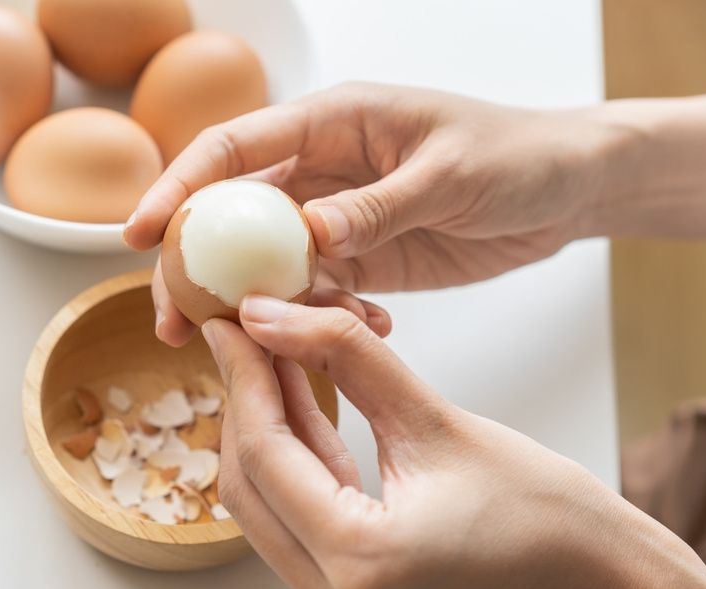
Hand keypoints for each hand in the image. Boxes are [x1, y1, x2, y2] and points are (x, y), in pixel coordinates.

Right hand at [124, 82, 607, 345]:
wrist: (567, 188)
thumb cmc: (516, 155)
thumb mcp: (449, 174)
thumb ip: (378, 205)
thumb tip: (307, 236)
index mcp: (333, 124)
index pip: (235, 150)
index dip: (179, 188)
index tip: (138, 234)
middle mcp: (324, 170)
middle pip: (234, 217)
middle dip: (196, 266)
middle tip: (171, 322)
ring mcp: (340, 218)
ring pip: (270, 263)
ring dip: (253, 306)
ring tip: (245, 349)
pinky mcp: (366, 259)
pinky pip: (321, 292)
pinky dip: (322, 319)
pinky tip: (353, 335)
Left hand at [202, 295, 705, 588]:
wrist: (601, 583)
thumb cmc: (548, 514)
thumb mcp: (438, 420)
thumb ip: (348, 358)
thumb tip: (276, 316)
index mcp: (360, 563)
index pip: (264, 453)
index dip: (242, 375)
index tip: (231, 321)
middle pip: (250, 485)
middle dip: (244, 401)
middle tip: (245, 333)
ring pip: (268, 505)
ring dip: (267, 429)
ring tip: (271, 355)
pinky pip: (302, 521)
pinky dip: (298, 462)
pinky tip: (301, 402)